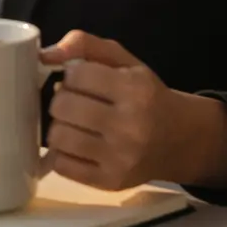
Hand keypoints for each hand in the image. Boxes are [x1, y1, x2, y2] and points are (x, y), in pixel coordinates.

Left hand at [40, 30, 226, 189]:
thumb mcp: (125, 61)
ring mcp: (120, 158)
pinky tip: (77, 146)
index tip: (80, 80)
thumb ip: (85, 44)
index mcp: (135, 89)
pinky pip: (62, 166)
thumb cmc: (146, 95)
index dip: (71, 75)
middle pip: (62, 106)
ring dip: (59, 127)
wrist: (180, 140)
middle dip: (62, 100)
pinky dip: (62, 153)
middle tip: (74, 103)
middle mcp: (129, 125)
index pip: (76, 75)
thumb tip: (46, 54)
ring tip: (74, 124)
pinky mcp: (110, 181)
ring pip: (58, 137)